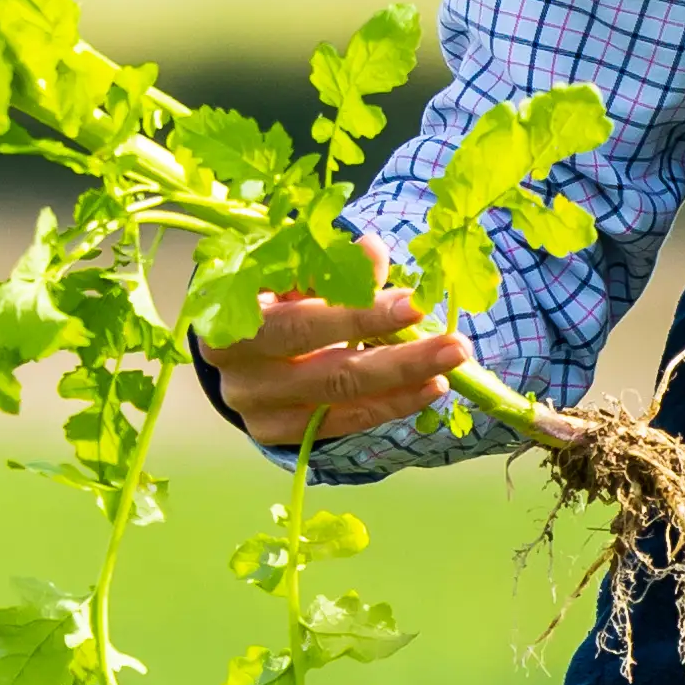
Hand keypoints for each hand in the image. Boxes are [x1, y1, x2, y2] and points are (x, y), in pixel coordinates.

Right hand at [200, 287, 465, 451]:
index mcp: (232, 320)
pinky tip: (428, 388)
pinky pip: (340, 423)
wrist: (232, 337)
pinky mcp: (275, 432)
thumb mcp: (288, 269)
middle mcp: (239, 372)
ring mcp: (256, 409)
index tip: (414, 303)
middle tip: (452, 345)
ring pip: (339, 401)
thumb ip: (329, 266)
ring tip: (449, 364)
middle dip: (397, 357)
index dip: (359, 314)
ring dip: (402, 383)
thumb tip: (371, 251)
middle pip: (327, 371)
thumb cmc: (266, 290)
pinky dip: (388, 405)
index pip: (302, 322)